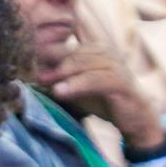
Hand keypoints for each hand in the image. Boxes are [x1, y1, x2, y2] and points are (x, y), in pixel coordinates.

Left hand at [38, 43, 163, 148]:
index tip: (28, 63)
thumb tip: (38, 75)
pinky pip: (96, 80)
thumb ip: (63, 79)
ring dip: (62, 73)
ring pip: (83, 64)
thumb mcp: (80, 88)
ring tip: (44, 81)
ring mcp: (115, 65)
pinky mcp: (121, 81)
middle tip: (36, 75)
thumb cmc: (106, 101)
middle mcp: (106, 53)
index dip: (48, 55)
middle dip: (52, 64)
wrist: (137, 118)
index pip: (68, 48)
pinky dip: (77, 84)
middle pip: (73, 54)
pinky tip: (61, 91)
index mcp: (96, 50)